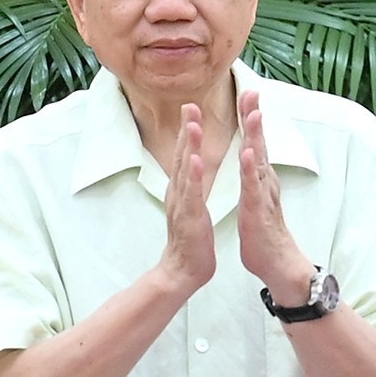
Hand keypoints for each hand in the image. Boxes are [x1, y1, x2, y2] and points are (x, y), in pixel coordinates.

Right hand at [160, 103, 214, 292]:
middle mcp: (178, 193)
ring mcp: (182, 204)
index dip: (189, 132)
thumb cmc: (191, 242)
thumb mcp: (191, 209)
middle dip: (186, 129)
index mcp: (182, 191)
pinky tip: (196, 160)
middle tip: (189, 104)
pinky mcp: (189, 217)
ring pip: (185, 170)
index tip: (192, 109)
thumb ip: (190, 190)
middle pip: (182, 156)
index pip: (186, 156)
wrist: (182, 272)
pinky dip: (193, 176)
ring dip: (188, 146)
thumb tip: (190, 174)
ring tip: (193, 124)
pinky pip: (192, 194)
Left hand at [237, 90, 313, 300]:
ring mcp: (263, 195)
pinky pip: (254, 188)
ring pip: (259, 161)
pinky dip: (251, 171)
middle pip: (260, 143)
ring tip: (254, 114)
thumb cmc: (263, 232)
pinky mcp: (258, 211)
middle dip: (255, 117)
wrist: (277, 263)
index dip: (250, 118)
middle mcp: (265, 181)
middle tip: (252, 91)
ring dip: (257, 137)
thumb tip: (255, 158)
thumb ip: (255, 176)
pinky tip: (248, 156)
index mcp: (259, 178)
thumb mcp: (255, 197)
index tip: (247, 93)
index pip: (255, 142)